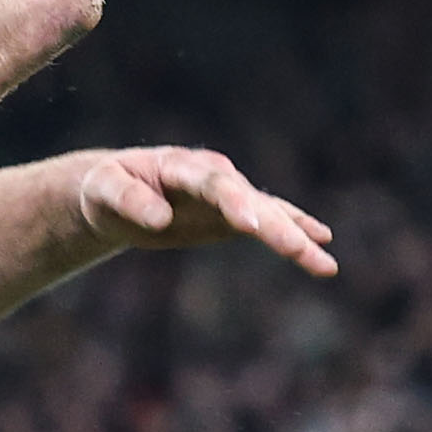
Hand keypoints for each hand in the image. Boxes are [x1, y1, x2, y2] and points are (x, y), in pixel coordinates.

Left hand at [72, 146, 336, 278]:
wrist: (113, 191)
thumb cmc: (104, 189)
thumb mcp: (105, 192)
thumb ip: (129, 201)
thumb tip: (159, 218)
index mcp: (181, 167)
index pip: (213, 185)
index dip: (234, 203)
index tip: (251, 226)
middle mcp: (213, 176)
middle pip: (251, 201)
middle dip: (278, 227)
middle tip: (303, 251)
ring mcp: (227, 194)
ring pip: (269, 214)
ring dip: (297, 237)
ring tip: (326, 263)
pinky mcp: (232, 214)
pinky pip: (270, 220)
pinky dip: (296, 229)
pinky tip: (323, 241)